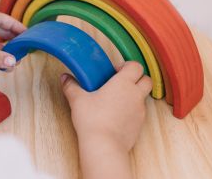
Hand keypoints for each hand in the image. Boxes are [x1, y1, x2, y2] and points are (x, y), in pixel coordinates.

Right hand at [60, 61, 151, 178]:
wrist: (104, 145)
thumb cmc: (93, 120)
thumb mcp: (78, 100)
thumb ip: (71, 86)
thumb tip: (65, 78)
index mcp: (124, 83)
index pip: (136, 66)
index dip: (127, 66)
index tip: (115, 71)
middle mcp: (135, 95)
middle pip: (146, 80)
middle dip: (137, 79)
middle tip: (120, 83)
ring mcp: (140, 110)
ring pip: (143, 97)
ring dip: (134, 95)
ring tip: (116, 101)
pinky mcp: (140, 125)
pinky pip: (139, 113)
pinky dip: (132, 111)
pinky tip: (117, 116)